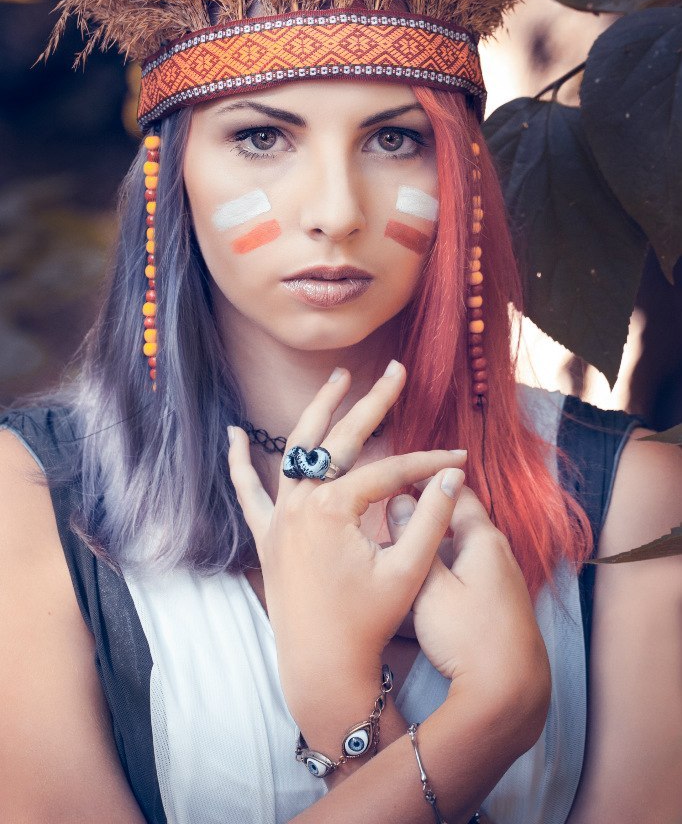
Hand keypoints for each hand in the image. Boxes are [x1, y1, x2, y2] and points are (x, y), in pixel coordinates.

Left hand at [227, 363, 465, 739]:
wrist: (322, 668)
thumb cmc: (368, 622)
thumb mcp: (407, 570)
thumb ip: (431, 517)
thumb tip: (453, 472)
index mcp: (333, 509)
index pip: (389, 470)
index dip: (428, 462)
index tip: (460, 456)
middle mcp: (299, 503)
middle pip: (341, 440)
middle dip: (373, 403)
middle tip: (395, 371)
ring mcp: (278, 518)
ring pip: (295, 450)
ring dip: (317, 412)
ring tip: (338, 379)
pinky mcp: (265, 536)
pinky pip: (247, 491)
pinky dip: (238, 462)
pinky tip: (233, 434)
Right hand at [387, 486, 550, 703]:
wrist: (509, 692)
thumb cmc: (468, 637)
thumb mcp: (430, 586)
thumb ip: (414, 540)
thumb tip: (401, 500)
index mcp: (484, 538)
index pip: (456, 491)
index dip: (428, 478)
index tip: (398, 473)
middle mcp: (498, 552)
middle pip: (456, 522)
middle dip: (424, 518)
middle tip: (387, 516)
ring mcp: (501, 579)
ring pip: (458, 551)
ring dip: (431, 549)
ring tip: (397, 553)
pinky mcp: (498, 603)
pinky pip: (465, 574)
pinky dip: (442, 572)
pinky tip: (420, 589)